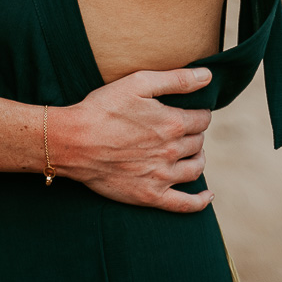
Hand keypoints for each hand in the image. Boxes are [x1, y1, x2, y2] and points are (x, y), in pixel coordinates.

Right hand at [50, 67, 213, 212]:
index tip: (192, 111)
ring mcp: (162, 176)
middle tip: (184, 129)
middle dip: (195, 134)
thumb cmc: (103, 108)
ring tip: (192, 153)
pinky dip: (199, 202)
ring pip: (195, 169)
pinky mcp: (150, 195)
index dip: (199, 113)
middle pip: (198, 143)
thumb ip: (176, 79)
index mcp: (172, 123)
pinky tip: (207, 196)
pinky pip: (184, 204)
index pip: (202, 119)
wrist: (74, 141)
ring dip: (198, 159)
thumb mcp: (138, 83)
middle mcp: (172, 151)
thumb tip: (207, 76)